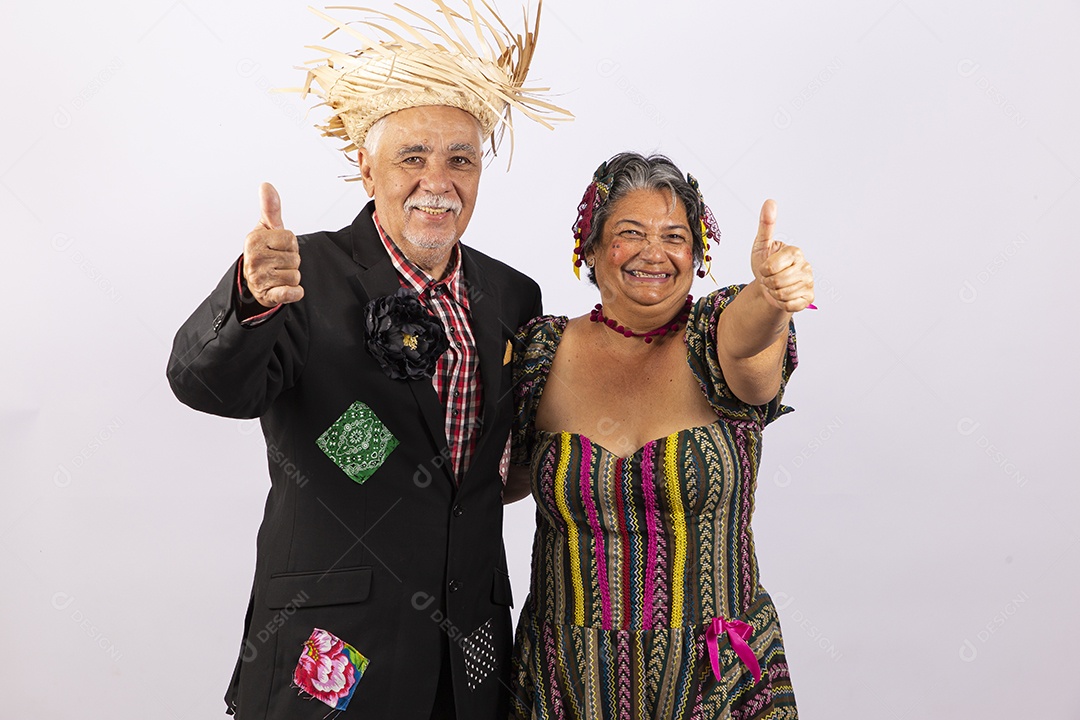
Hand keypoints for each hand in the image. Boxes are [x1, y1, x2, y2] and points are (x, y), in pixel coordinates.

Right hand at [242, 182, 303, 307]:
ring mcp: (259, 278)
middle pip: (295, 257)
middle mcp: (254, 258)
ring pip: (296, 275)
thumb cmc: (265, 251)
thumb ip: (270, 208)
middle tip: (278, 263)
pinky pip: (290, 293)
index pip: (291, 238)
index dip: (290, 244)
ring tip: (278, 274)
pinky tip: (288, 289)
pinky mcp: (268, 295)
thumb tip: (266, 185)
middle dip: (291, 261)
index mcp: (255, 240)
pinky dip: (294, 293)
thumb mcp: (267, 228)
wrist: (256, 281)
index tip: (279, 248)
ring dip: (292, 276)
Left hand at [750, 199, 813, 312]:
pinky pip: (790, 305)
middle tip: (770, 278)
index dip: (763, 270)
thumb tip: (770, 202)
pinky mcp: (809, 297)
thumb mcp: (761, 245)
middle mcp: (805, 266)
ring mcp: (809, 282)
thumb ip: (766, 225)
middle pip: (778, 282)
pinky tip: (783, 296)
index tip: (766, 267)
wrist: (767, 286)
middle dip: (768, 283)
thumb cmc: (765, 264)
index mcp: (795, 252)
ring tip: (775, 286)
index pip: (771, 267)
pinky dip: (781, 303)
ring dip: (774, 293)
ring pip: (783, 294)